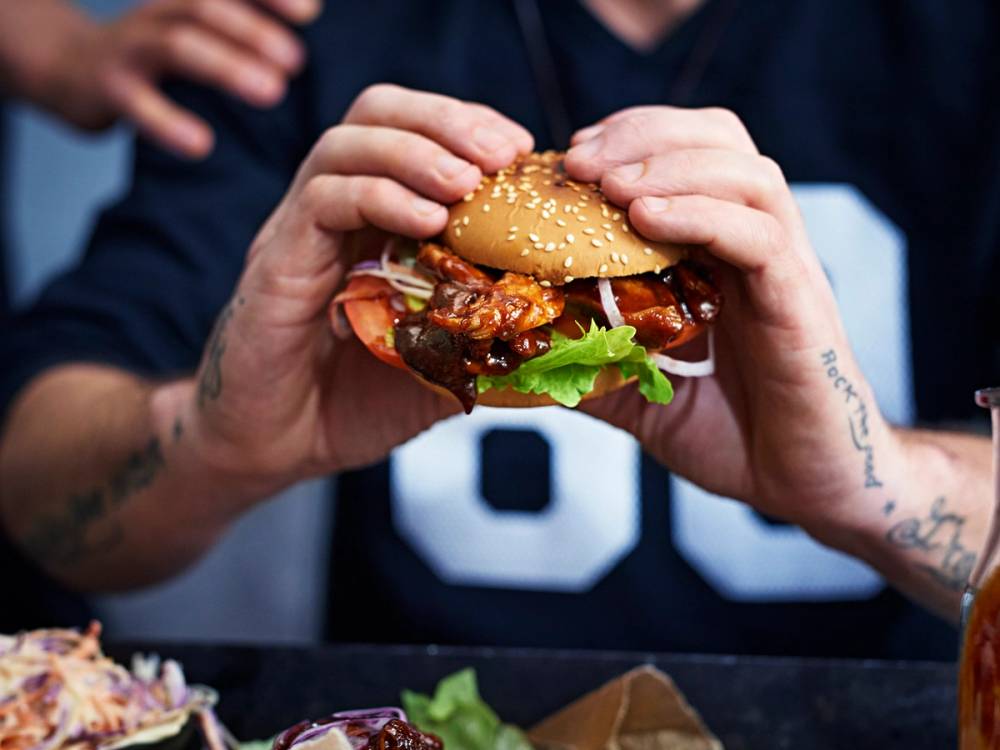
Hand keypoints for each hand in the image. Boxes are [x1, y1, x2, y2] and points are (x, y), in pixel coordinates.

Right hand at [21, 0, 320, 157]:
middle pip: (206, 7)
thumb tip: (313, 7)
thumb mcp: (197, 26)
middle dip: (254, 31)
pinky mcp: (108, 86)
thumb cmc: (157, 52)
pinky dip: (168, 122)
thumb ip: (244, 19)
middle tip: (297, 61)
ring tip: (271, 92)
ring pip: (178, 45)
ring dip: (227, 66)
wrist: (71, 68)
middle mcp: (160, 12)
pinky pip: (137, 102)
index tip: (310, 12)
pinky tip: (201, 145)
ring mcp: (132, 46)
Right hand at [179, 84, 532, 485]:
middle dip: (446, 121)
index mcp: (375, 219)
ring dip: (415, 152)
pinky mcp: (277, 264)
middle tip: (501, 153)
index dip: (470, 126)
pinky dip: (377, 197)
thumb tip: (558, 323)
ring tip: (466, 182)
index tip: (522, 149)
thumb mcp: (441, 362)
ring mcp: (301, 232)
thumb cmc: (354, 403)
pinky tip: (425, 220)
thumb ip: (485, 332)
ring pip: (345, 145)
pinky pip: (320, 202)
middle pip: (378, 113)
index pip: (416, 133)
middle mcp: (334, 211)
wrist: (273, 449)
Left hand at [564, 106, 894, 537]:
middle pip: (720, 139)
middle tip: (579, 160)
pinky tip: (647, 217)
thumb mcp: (640, 396)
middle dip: (644, 133)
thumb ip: (593, 365)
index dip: (629, 139)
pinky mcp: (799, 304)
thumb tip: (523, 355)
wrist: (800, 486)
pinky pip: (759, 237)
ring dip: (670, 163)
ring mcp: (784, 271)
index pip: (688, 155)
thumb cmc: (732, 435)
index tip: (570, 157)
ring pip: (745, 174)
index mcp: (722, 253)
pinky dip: (701, 214)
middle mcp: (758, 246)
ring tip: (611, 184)